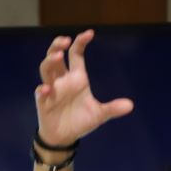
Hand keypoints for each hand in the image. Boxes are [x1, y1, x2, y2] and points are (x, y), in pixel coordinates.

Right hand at [35, 30, 133, 145]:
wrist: (65, 137)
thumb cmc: (80, 121)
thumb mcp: (99, 115)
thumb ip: (112, 108)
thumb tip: (130, 105)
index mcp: (77, 78)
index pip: (76, 55)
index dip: (80, 43)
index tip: (89, 33)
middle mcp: (63, 80)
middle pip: (56, 56)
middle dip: (58, 46)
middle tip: (65, 40)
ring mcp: (52, 89)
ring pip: (46, 69)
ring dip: (50, 61)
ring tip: (58, 56)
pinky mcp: (43, 102)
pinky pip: (40, 92)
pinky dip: (42, 90)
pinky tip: (46, 89)